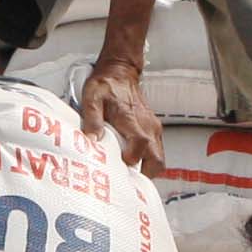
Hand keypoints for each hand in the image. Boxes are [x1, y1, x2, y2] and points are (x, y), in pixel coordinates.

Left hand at [78, 60, 164, 175]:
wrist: (120, 71)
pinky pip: (156, 151)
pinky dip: (146, 160)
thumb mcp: (92, 98)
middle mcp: (148, 126)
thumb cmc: (106, 84)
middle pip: (157, 161)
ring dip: (146, 169)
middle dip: (144, 175)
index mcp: (134, 120)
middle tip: (126, 180)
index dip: (130, 160)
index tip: (116, 165)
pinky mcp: (153, 129)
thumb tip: (92, 140)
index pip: (140, 148)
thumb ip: (92, 119)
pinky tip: (130, 161)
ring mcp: (153, 128)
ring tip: (127, 173)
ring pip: (159, 158)